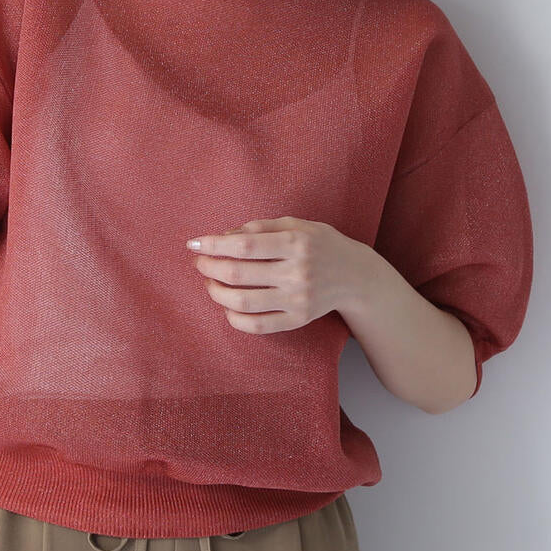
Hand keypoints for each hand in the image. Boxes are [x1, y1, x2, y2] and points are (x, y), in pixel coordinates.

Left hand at [186, 216, 370, 332]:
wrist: (356, 276)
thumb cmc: (321, 244)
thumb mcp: (296, 224)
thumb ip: (259, 227)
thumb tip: (222, 237)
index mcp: (296, 243)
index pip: (244, 244)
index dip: (214, 244)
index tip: (194, 243)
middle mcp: (297, 272)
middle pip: (238, 273)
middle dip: (209, 267)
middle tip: (200, 262)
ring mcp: (297, 300)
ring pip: (242, 302)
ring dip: (216, 292)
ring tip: (211, 282)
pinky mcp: (298, 320)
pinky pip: (257, 326)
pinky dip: (234, 318)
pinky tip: (227, 307)